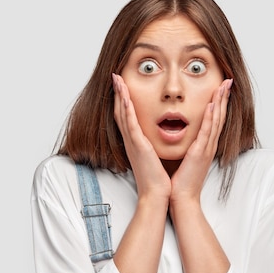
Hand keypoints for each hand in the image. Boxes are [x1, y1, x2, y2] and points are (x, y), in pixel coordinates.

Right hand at [112, 73, 170, 201]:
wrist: (156, 195)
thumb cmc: (158, 180)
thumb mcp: (155, 159)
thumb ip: (153, 148)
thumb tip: (156, 142)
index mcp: (137, 143)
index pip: (128, 117)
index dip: (123, 101)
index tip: (123, 87)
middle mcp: (132, 141)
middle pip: (121, 112)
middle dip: (118, 93)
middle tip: (115, 77)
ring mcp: (133, 142)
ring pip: (123, 114)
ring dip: (120, 95)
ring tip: (117, 79)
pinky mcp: (137, 145)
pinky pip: (130, 123)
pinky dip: (125, 108)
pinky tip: (123, 96)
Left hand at [170, 78, 232, 204]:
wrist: (181, 199)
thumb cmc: (180, 181)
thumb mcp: (184, 159)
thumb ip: (186, 147)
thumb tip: (178, 136)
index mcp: (204, 146)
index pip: (213, 120)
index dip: (218, 103)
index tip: (220, 88)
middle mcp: (208, 146)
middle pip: (219, 116)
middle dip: (223, 98)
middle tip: (228, 81)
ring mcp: (206, 149)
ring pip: (216, 121)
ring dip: (220, 102)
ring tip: (224, 86)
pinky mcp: (200, 153)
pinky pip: (207, 132)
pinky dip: (210, 118)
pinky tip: (212, 105)